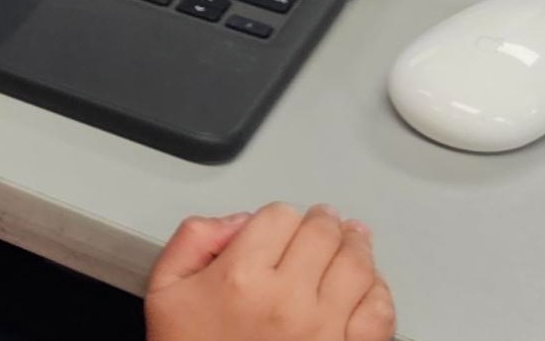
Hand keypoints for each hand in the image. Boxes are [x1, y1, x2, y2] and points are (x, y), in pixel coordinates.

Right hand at [147, 203, 393, 340]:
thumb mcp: (165, 289)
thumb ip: (193, 239)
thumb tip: (239, 222)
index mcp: (239, 277)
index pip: (279, 217)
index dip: (280, 216)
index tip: (281, 225)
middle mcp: (285, 299)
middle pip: (323, 235)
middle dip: (324, 222)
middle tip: (326, 220)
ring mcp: (322, 328)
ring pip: (357, 267)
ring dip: (357, 247)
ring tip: (354, 241)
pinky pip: (379, 312)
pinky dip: (379, 292)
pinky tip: (369, 284)